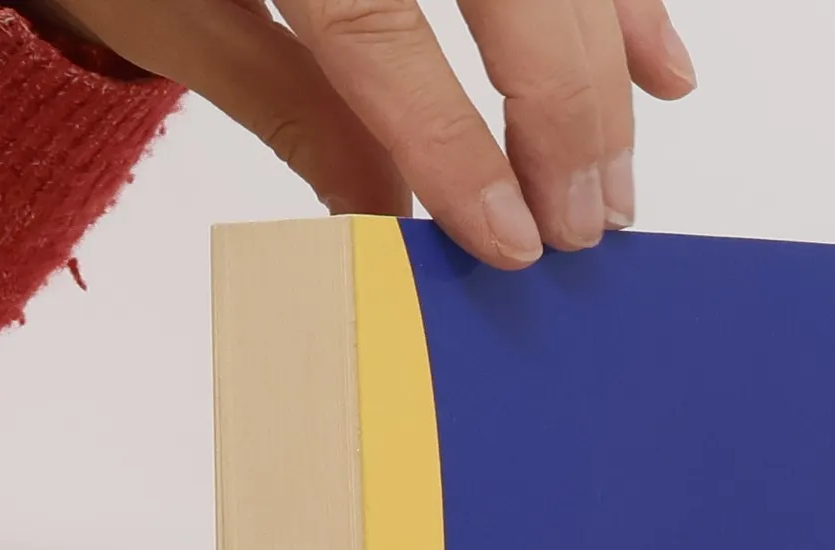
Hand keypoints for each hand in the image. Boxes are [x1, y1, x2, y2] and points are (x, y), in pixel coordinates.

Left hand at [21, 0, 696, 267]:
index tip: (513, 242)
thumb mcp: (175, 9)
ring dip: (605, 73)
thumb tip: (394, 218)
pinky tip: (659, 69)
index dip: (457, 146)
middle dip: (563, 120)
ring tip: (612, 184)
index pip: (383, 32)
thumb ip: (290, 105)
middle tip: (580, 230)